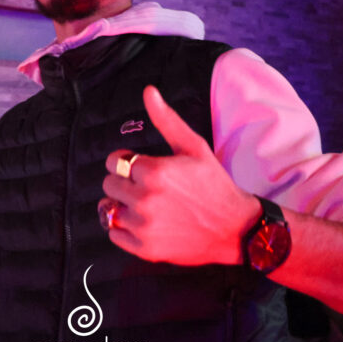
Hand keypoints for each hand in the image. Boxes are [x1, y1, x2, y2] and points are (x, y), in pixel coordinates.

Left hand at [101, 85, 260, 265]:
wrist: (235, 228)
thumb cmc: (214, 184)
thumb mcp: (193, 147)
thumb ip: (166, 119)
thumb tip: (148, 91)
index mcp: (154, 171)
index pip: (114, 161)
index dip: (125, 163)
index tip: (139, 168)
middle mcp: (145, 199)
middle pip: (108, 185)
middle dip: (122, 182)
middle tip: (144, 187)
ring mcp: (143, 226)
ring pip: (107, 210)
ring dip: (120, 205)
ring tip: (141, 204)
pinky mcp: (144, 249)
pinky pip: (113, 234)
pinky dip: (122, 228)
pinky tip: (141, 222)